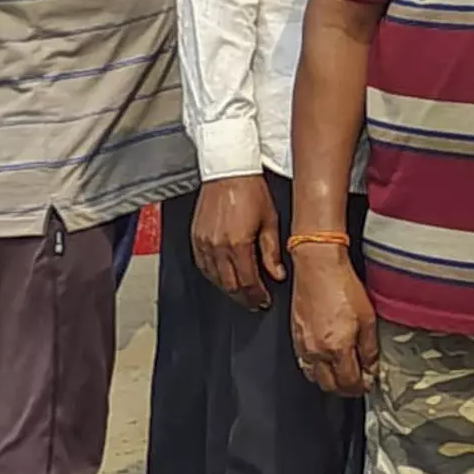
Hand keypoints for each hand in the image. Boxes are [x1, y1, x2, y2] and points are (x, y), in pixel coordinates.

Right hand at [193, 175, 284, 309]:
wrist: (228, 170)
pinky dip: (214, 276)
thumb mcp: (270, 221)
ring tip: (241, 293)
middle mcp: (218, 245)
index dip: (257, 295)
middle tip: (254, 302)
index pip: (247, 281)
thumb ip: (272, 252)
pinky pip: (203, 265)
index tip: (264, 300)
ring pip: (215, 278)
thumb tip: (277, 274)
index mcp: (238, 243)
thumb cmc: (251, 190)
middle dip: (244, 298)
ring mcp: (204, 242)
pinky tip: (223, 278)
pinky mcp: (195, 236)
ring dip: (229, 289)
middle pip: (230, 285)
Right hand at [289, 248, 375, 395]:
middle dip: (345, 388)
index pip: (349, 383)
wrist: (318, 266)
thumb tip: (371, 367)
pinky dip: (315, 368)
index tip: (368, 382)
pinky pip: (304, 362)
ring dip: (329, 379)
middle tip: (357, 381)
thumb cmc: (342, 285)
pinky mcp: (295, 335)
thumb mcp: (367, 318)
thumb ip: (369, 348)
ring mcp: (303, 345)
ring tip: (342, 371)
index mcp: (336, 348)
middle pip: (330, 386)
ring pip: (314, 377)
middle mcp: (317, 351)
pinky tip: (325, 359)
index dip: (362, 386)